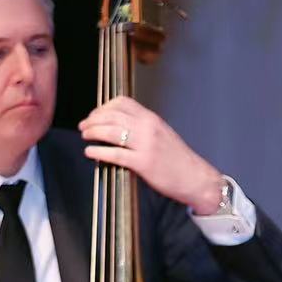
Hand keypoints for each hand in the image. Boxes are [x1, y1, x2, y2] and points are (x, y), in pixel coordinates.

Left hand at [80, 95, 224, 212]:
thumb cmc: (179, 161)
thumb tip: (120, 127)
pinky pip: (115, 154)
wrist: (197, 179)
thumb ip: (143, 128)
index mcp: (153, 120)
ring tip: (85, 136)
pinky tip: (90, 152)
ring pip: (111, 131)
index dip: (104, 107)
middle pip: (112, 115)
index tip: (95, 114)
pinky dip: (98, 152)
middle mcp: (149, 128)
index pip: (122, 102)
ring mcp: (146, 145)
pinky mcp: (144, 163)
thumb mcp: (163, 135)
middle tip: (84, 126)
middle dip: (93, 119)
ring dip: (93, 132)